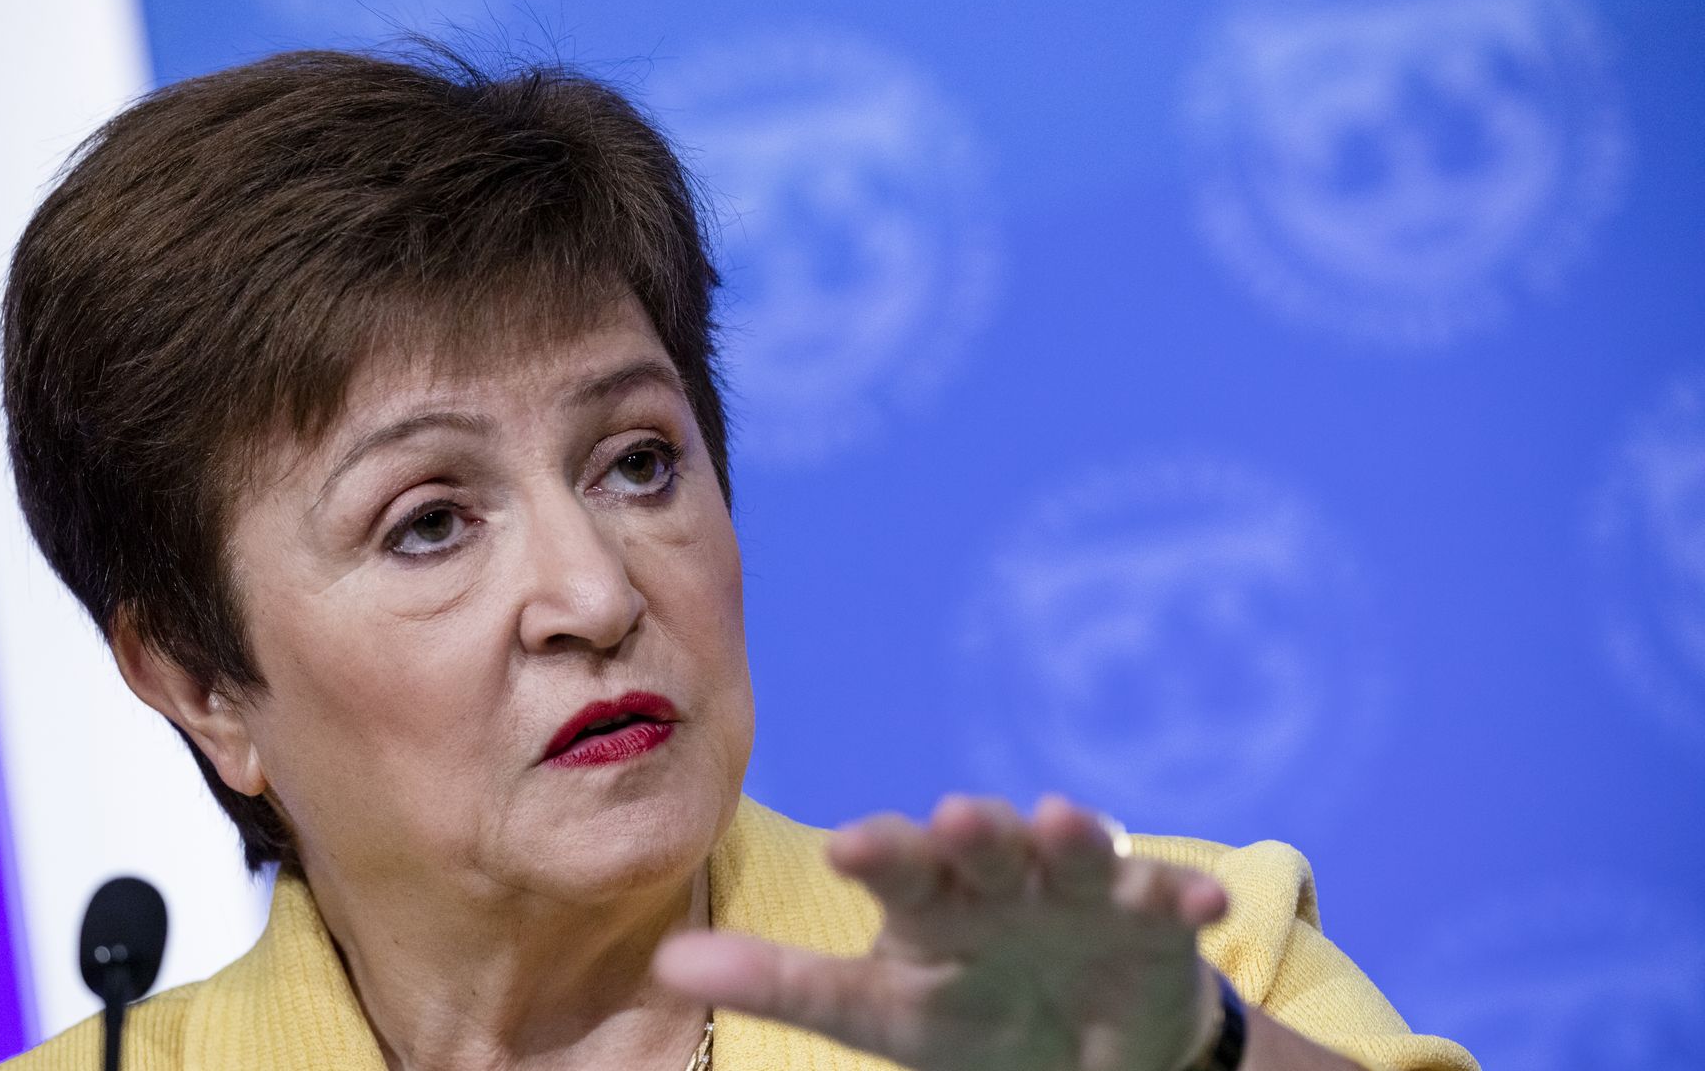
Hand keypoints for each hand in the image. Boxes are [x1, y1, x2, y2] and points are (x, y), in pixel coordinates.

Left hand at [654, 795, 1230, 1070]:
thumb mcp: (879, 1016)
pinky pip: (1165, 902)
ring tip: (1062, 824)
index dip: (880, 854)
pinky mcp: (1150, 917)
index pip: (898, 871)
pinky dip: (1181, 898)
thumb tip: (662, 967)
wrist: (1093, 1043)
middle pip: (984, 849)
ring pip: (1069, 856)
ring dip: (1068, 840)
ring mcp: (1077, 893)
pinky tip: (1201, 906)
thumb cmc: (969, 1017)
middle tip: (958, 819)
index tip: (848, 844)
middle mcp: (998, 882)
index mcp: (930, 904)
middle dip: (974, 835)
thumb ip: (783, 984)